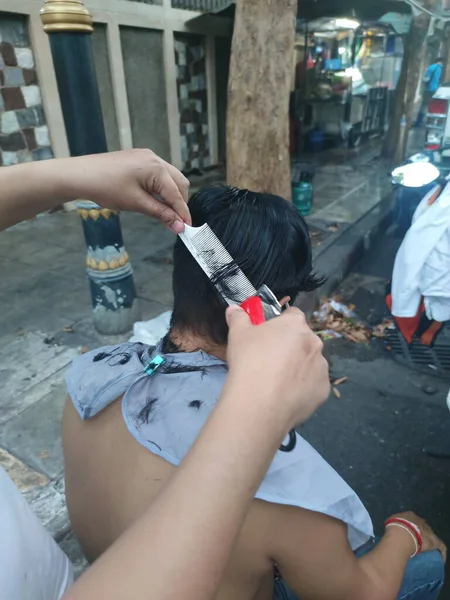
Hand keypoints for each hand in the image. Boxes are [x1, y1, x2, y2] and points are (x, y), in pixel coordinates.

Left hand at [63, 149, 190, 232]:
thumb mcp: (136, 204)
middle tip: (176, 222)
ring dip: (171, 195)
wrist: (80, 175)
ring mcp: (147, 157)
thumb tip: (179, 227)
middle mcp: (155, 158)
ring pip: (170, 178)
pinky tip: (154, 200)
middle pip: (179, 183)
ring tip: (165, 213)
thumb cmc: (107, 188)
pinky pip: (158, 174)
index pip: (176, 194)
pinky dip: (161, 188)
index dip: (183, 213)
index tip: (187, 228)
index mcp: (157, 168)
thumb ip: (161, 214)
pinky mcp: (139, 159)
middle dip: (180, 203)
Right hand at [225, 306, 329, 428]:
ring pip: (311, 363)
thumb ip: (238, 318)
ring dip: (300, 367)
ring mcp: (322, 367)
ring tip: (278, 382)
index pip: (293, 315)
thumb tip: (233, 309)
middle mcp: (314, 343)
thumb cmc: (249, 361)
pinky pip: (314, 385)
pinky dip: (303, 388)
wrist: (259, 403)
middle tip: (271, 360)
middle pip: (304, 340)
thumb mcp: (237, 335)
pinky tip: (286, 396)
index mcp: (295, 325)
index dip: (281, 323)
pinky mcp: (323, 390)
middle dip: (291, 347)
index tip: (269, 335)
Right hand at [388, 512, 446, 561]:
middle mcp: (420, 521)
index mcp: (410, 515)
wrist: (402, 533)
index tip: (407, 533)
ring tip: (425, 549)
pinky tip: (440, 558)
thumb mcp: (390, 522)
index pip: (412, 520)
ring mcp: (428, 531)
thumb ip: (393, 524)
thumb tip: (393, 528)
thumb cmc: (394, 527)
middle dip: (420, 533)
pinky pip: (440, 547)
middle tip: (415, 541)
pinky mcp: (434, 541)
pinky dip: (441, 552)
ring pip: (431, 535)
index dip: (410, 526)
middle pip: (422, 527)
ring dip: (428, 541)